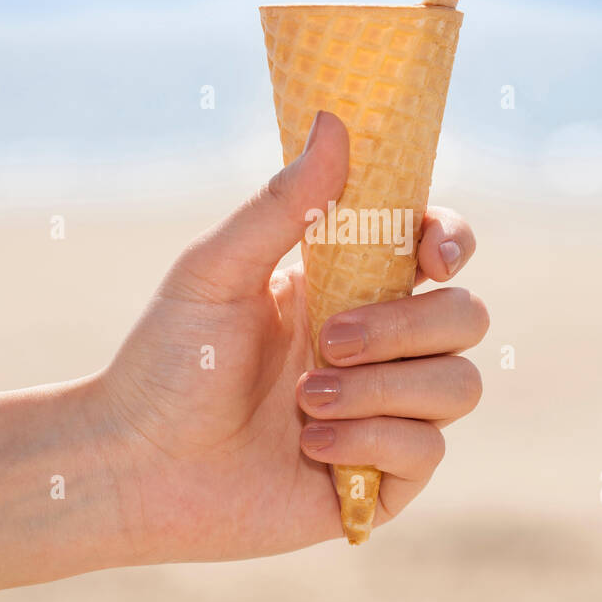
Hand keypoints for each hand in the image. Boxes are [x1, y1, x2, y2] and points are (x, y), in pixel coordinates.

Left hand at [96, 111, 488, 561]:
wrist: (136, 467)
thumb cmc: (169, 363)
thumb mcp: (216, 271)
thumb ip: (282, 204)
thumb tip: (334, 121)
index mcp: (349, 288)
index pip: (439, 251)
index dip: (453, 244)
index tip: (429, 258)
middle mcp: (380, 348)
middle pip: (465, 317)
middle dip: (406, 325)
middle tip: (329, 339)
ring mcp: (387, 413)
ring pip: (459, 386)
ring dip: (384, 388)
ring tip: (303, 399)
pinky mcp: (383, 481)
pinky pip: (428, 451)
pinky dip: (371, 442)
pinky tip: (311, 446)